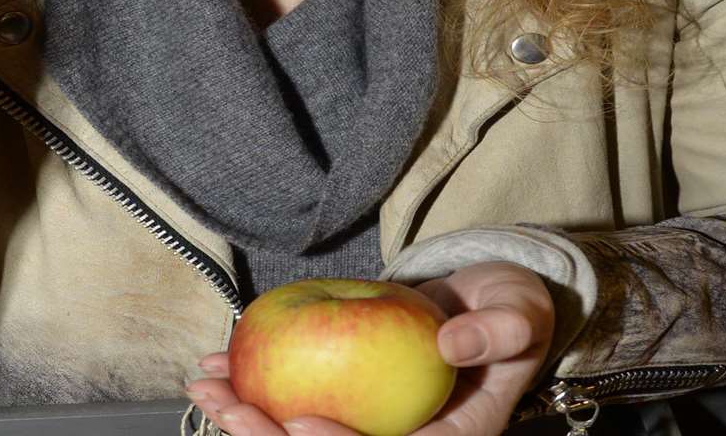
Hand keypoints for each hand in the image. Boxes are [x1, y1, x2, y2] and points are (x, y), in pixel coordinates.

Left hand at [186, 262, 553, 435]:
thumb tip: (454, 342)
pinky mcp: (341, 398)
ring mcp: (365, 422)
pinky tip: (212, 367)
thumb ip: (503, 329)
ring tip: (204, 388)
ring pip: (296, 433)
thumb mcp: (521, 314)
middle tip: (228, 408)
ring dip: (245, 418)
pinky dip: (249, 385)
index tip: (298, 423)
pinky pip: (288, 400)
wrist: (485, 302)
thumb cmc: (507, 312)